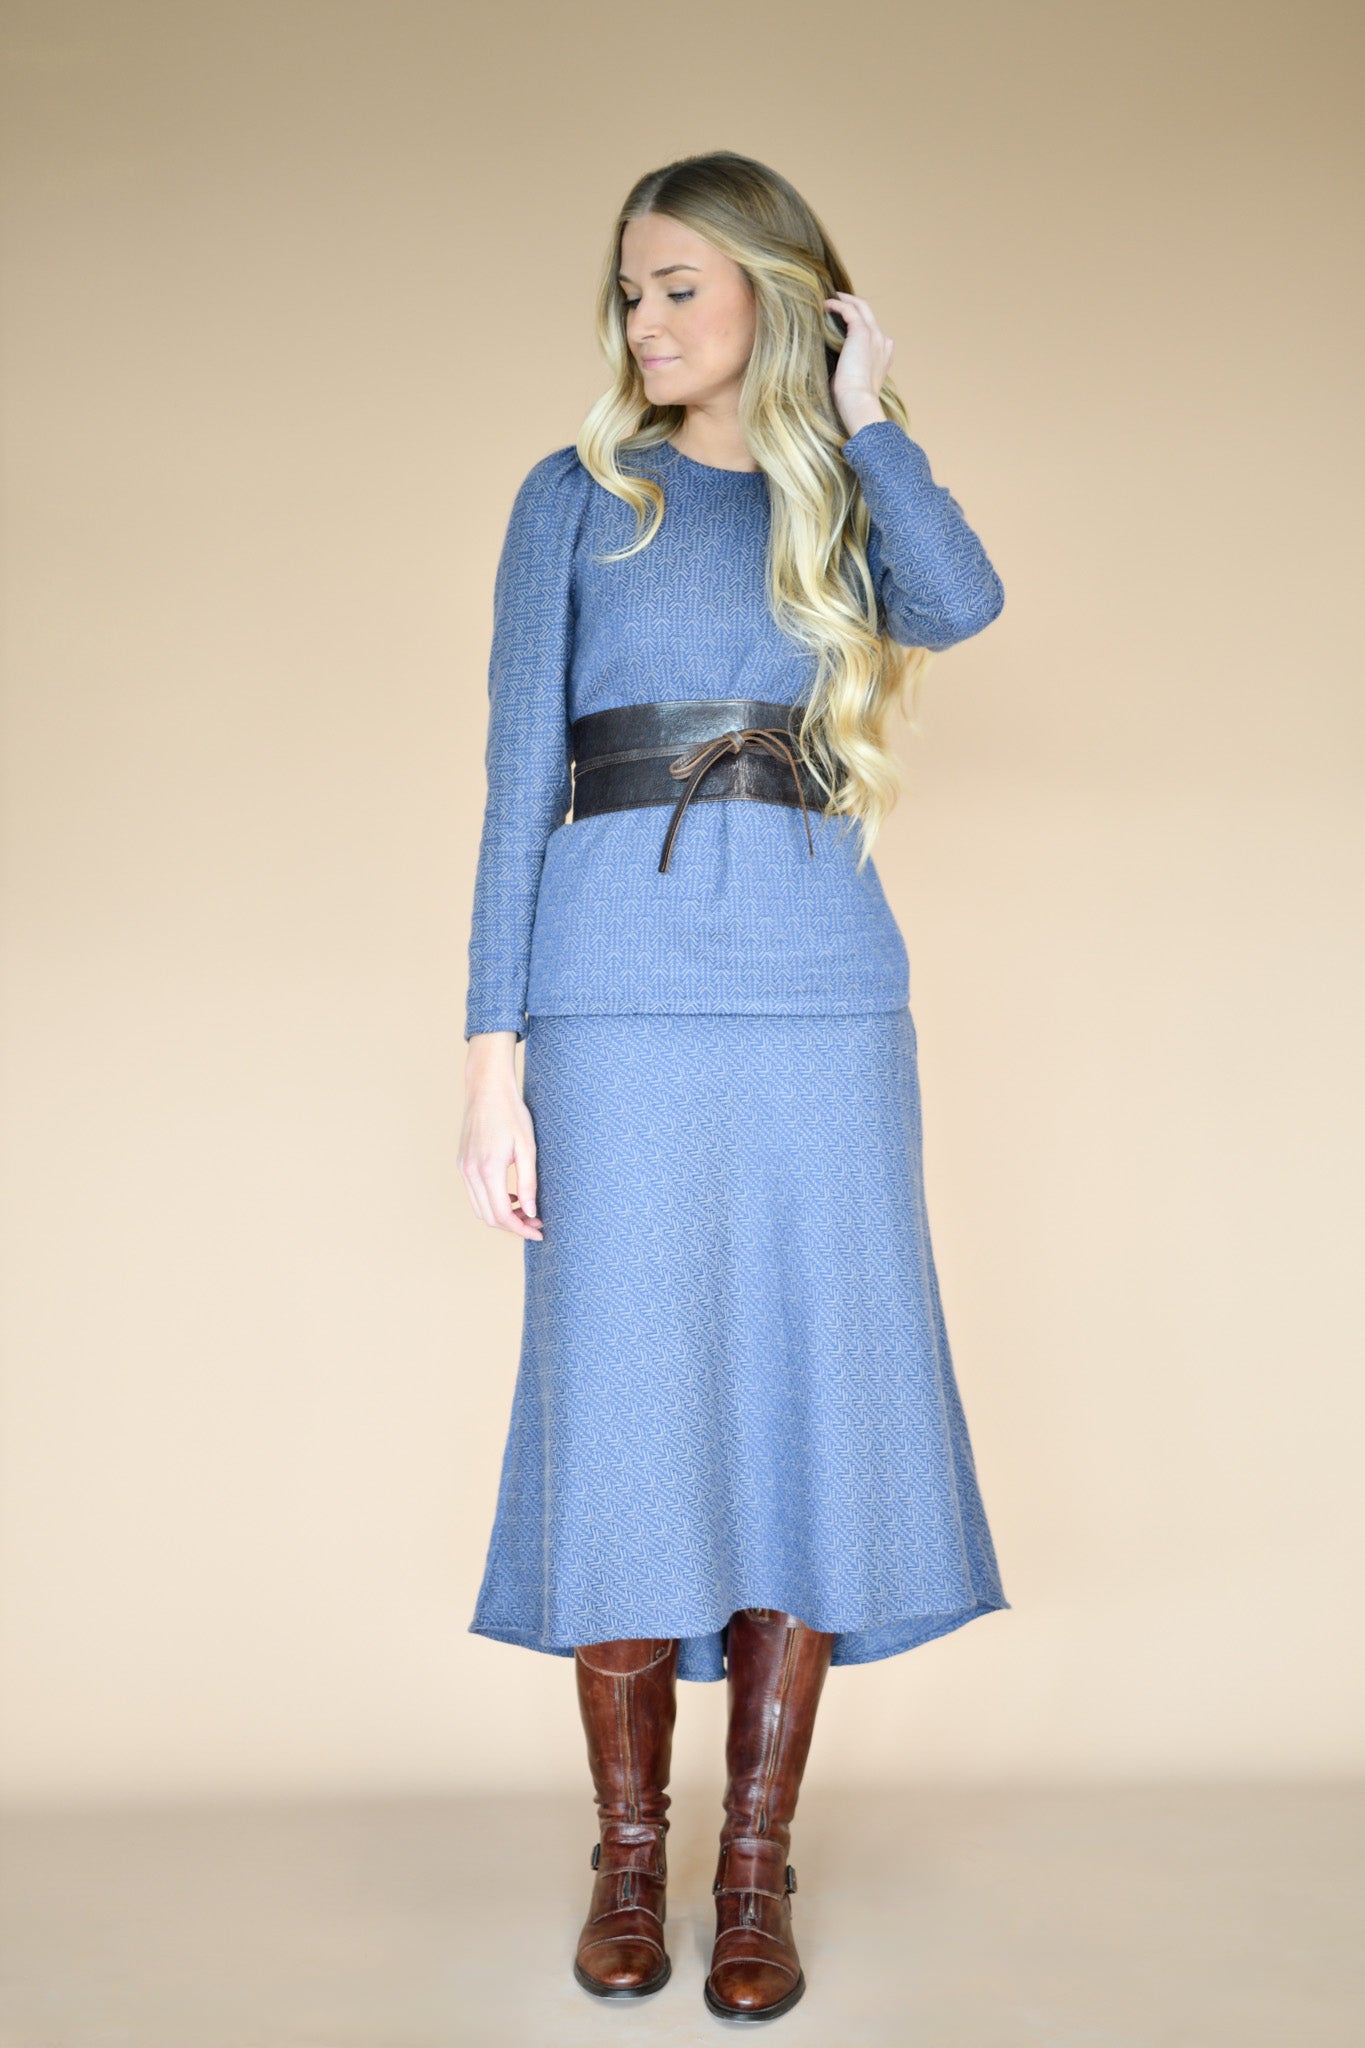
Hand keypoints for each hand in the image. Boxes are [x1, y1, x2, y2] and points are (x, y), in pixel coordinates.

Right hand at [459, 1036, 543, 1239]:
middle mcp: (470, 1172)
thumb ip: (528, 1182)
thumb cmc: (511, 1113)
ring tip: (525, 1211)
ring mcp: (463, 1168)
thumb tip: (530, 1211)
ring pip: (480, 1208)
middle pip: (489, 1217)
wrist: (487, 1088)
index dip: (521, 1229)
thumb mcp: (527, 1147)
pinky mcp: (461, 1163)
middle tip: (536, 1222)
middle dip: (513, 1225)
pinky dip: (491, 1202)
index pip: (502, 1214)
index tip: (539, 1231)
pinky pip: (474, 1194)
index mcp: (488, 1169)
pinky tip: (510, 1196)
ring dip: (501, 1215)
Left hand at [824, 291, 893, 435]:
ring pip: (861, 307)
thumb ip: (850, 367)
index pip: (872, 330)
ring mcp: (875, 335)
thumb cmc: (852, 400)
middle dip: (852, 303)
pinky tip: (825, 305)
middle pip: (868, 313)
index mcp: (884, 354)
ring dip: (844, 300)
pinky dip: (837, 305)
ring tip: (828, 299)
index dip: (857, 321)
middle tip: (836, 299)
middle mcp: (883, 341)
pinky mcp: (862, 332)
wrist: (858, 401)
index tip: (842, 319)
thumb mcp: (855, 380)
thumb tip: (832, 363)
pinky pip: (849, 310)